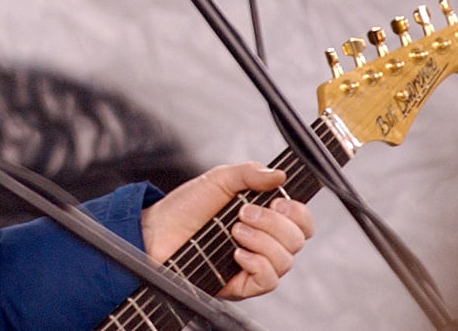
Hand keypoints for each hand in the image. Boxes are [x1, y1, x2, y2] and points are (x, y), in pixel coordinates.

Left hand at [141, 162, 313, 298]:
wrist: (157, 232)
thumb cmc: (185, 207)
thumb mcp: (218, 181)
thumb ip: (249, 173)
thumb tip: (279, 175)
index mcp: (263, 216)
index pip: (300, 221)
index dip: (298, 213)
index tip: (278, 203)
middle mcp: (263, 241)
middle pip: (297, 240)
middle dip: (274, 224)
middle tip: (244, 213)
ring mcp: (253, 263)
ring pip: (285, 261)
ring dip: (262, 242)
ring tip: (234, 230)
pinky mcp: (241, 284)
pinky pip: (268, 281)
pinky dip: (257, 264)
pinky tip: (237, 253)